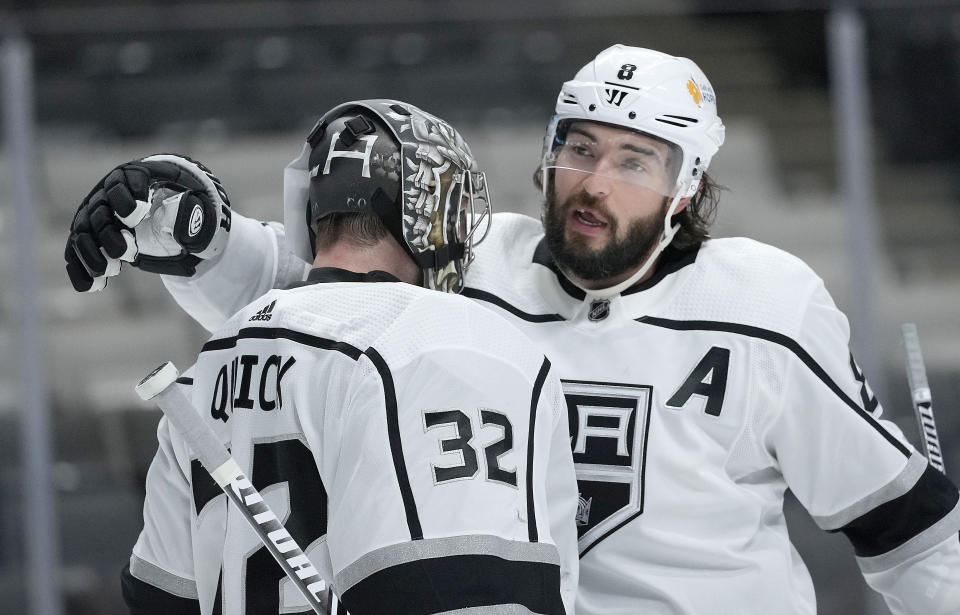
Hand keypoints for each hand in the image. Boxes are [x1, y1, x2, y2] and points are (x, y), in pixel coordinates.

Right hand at [65, 153, 231, 290]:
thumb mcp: (195, 202)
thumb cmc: (182, 201)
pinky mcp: (88, 235)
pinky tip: (92, 287)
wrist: (165, 206)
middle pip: (100, 211)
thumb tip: (189, 232)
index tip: (137, 214)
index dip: (126, 197)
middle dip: (110, 234)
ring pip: (83, 232)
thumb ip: (195, 214)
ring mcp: (95, 214)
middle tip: (128, 252)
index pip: (124, 181)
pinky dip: (80, 269)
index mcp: (135, 177)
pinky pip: (76, 251)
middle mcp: (108, 193)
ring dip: (91, 254)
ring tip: (110, 271)